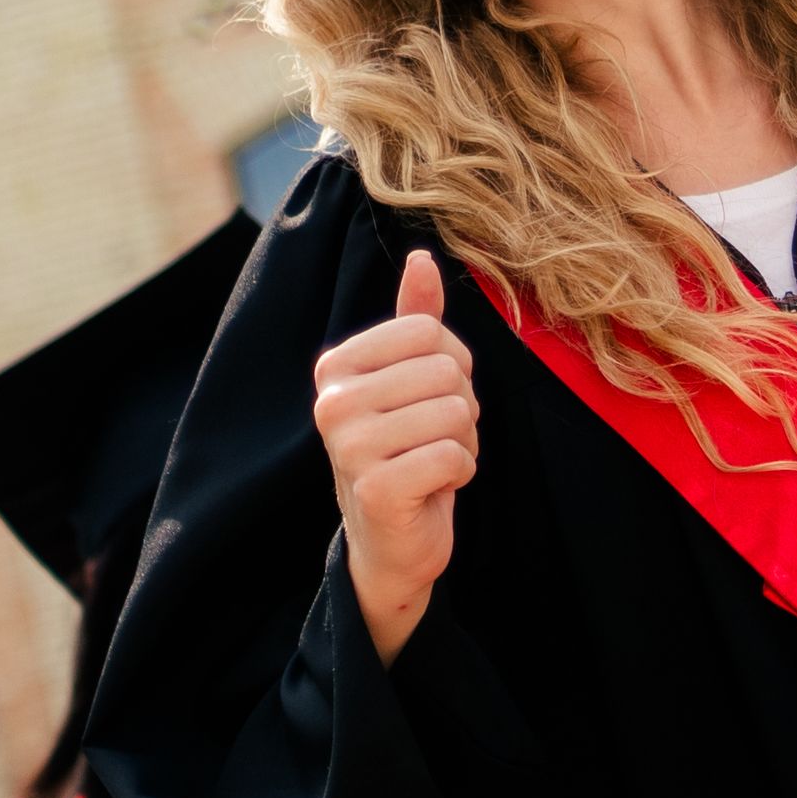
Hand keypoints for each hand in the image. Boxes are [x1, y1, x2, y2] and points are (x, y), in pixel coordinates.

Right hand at [314, 253, 476, 664]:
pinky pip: (454, 456)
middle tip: (434, 439)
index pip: (429, 332)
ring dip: (464, 443)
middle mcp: (332, 403)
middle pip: (447, 372)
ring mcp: (349, 448)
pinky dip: (460, 473)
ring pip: (456, 413)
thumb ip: (414, 320)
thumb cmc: (404, 450)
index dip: (453, 367)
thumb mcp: (408, 380)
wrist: (391, 540)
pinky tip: (435, 488)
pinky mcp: (376, 490)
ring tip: (434, 462)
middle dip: (462, 409)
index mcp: (336, 367)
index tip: (429, 400)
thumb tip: (422, 257)